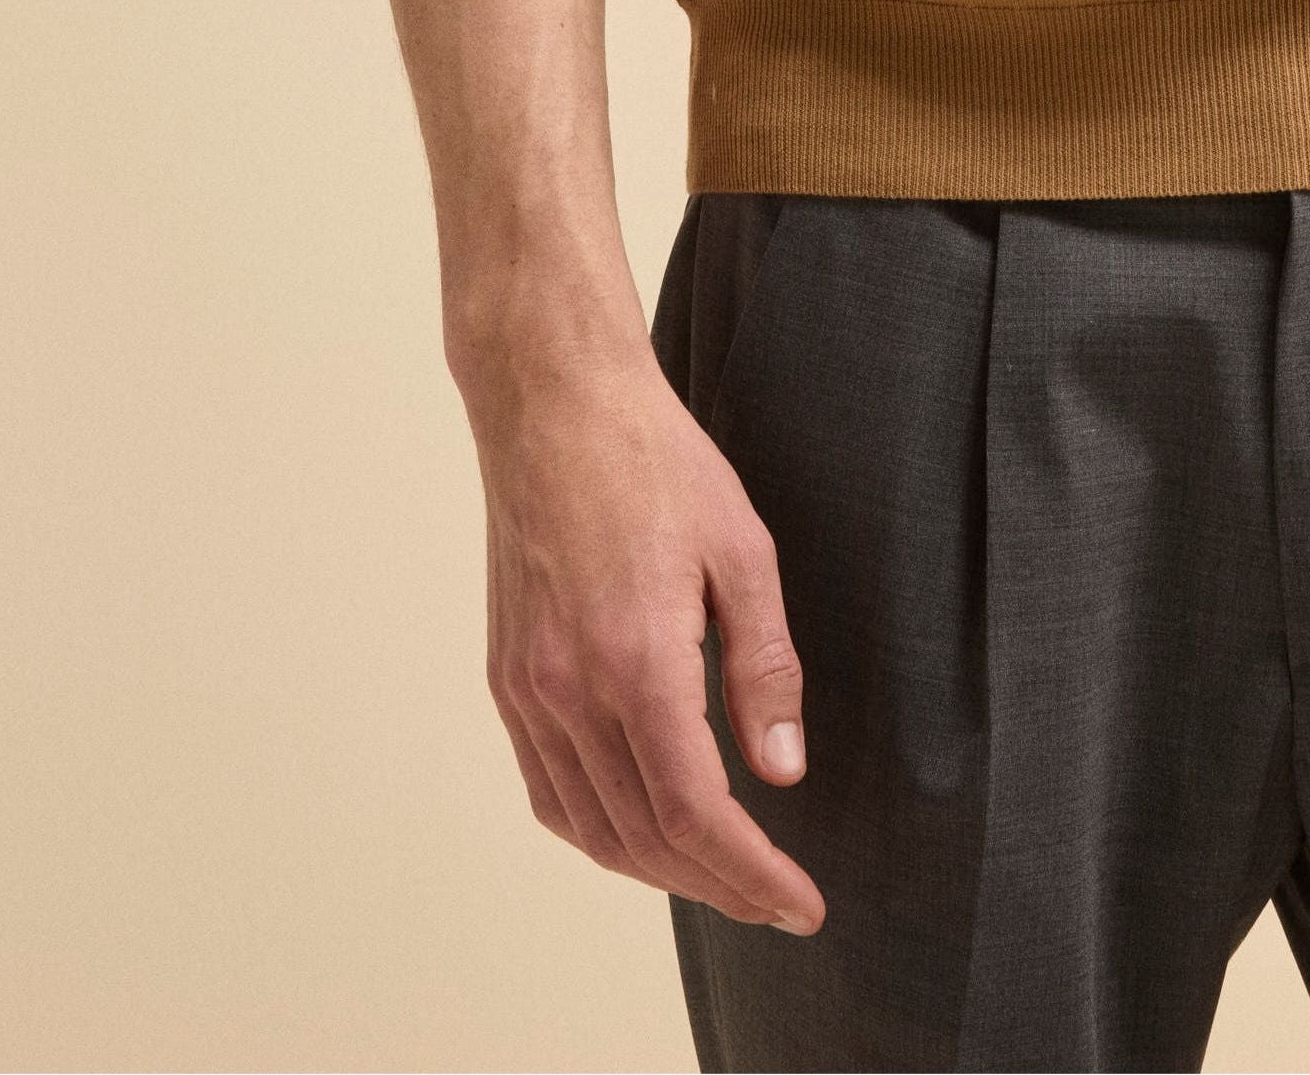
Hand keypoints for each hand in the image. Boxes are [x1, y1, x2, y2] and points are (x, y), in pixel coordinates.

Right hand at [466, 346, 825, 934]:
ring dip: (660, 870)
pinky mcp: (506, 679)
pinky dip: (598, 832)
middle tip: (777, 900)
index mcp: (636, 661)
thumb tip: (785, 772)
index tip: (802, 905)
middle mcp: (569, 691)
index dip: (752, 874)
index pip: (697, 813)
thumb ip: (765, 667)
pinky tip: (642, 828)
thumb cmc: (656, 462)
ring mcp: (527, 691)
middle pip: (646, 837)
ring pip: (592, 828)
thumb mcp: (742, 550)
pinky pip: (548, 792)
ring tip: (721, 876)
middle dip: (718, 885)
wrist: (553, 404)